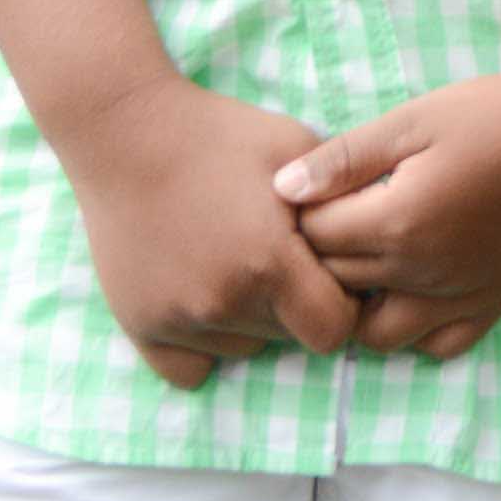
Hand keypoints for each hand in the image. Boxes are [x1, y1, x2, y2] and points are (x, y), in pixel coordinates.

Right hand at [64, 80, 361, 391]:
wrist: (127, 132)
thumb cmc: (219, 132)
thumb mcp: (294, 146)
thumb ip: (338, 198)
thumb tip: (373, 238)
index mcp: (269, 264)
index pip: (333, 330)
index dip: (341, 303)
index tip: (328, 272)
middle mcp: (224, 304)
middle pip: (288, 337)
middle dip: (295, 304)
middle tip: (278, 256)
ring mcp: (179, 321)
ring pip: (243, 349)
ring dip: (250, 319)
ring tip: (234, 261)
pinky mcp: (141, 327)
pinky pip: (190, 368)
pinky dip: (203, 342)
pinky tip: (203, 294)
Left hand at [275, 66, 500, 360]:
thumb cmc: (495, 114)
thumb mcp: (415, 119)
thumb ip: (346, 158)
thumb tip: (282, 189)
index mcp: (398, 222)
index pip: (315, 237)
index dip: (304, 211)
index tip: (314, 188)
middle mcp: (422, 275)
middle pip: (340, 283)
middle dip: (324, 254)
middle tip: (336, 215)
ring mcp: (459, 298)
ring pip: (379, 334)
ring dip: (362, 304)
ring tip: (371, 257)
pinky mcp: (491, 305)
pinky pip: (437, 347)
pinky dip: (416, 330)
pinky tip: (415, 288)